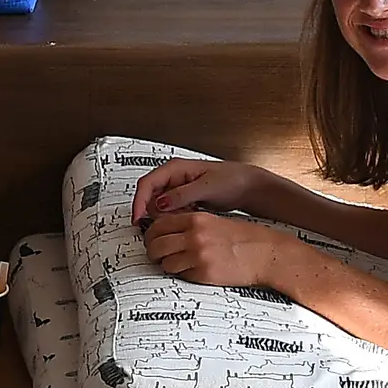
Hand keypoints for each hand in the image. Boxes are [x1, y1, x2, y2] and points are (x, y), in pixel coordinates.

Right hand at [132, 157, 269, 224]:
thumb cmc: (232, 180)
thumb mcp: (206, 188)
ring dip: (168, 215)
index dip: (139, 202)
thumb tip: (160, 203)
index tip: (138, 218)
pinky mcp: (184, 199)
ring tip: (188, 216)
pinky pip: (171, 211)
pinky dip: (176, 217)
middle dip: (157, 212)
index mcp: (176, 168)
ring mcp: (178, 188)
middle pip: (150, 196)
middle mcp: (174, 177)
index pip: (147, 183)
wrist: (248, 187)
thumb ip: (182, 195)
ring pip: (159, 206)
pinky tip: (191, 217)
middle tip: (173, 219)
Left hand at [141, 207, 293, 293]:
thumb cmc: (244, 238)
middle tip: (157, 255)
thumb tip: (165, 232)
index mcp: (196, 219)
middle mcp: (194, 235)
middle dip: (152, 252)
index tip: (151, 239)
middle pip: (155, 244)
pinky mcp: (204, 273)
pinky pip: (180, 276)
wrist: (266, 253)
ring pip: (164, 263)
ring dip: (167, 265)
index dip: (150, 234)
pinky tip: (192, 271)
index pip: (158, 225)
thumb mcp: (214, 222)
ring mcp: (198, 255)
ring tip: (176, 264)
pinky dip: (182, 275)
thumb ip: (190, 225)